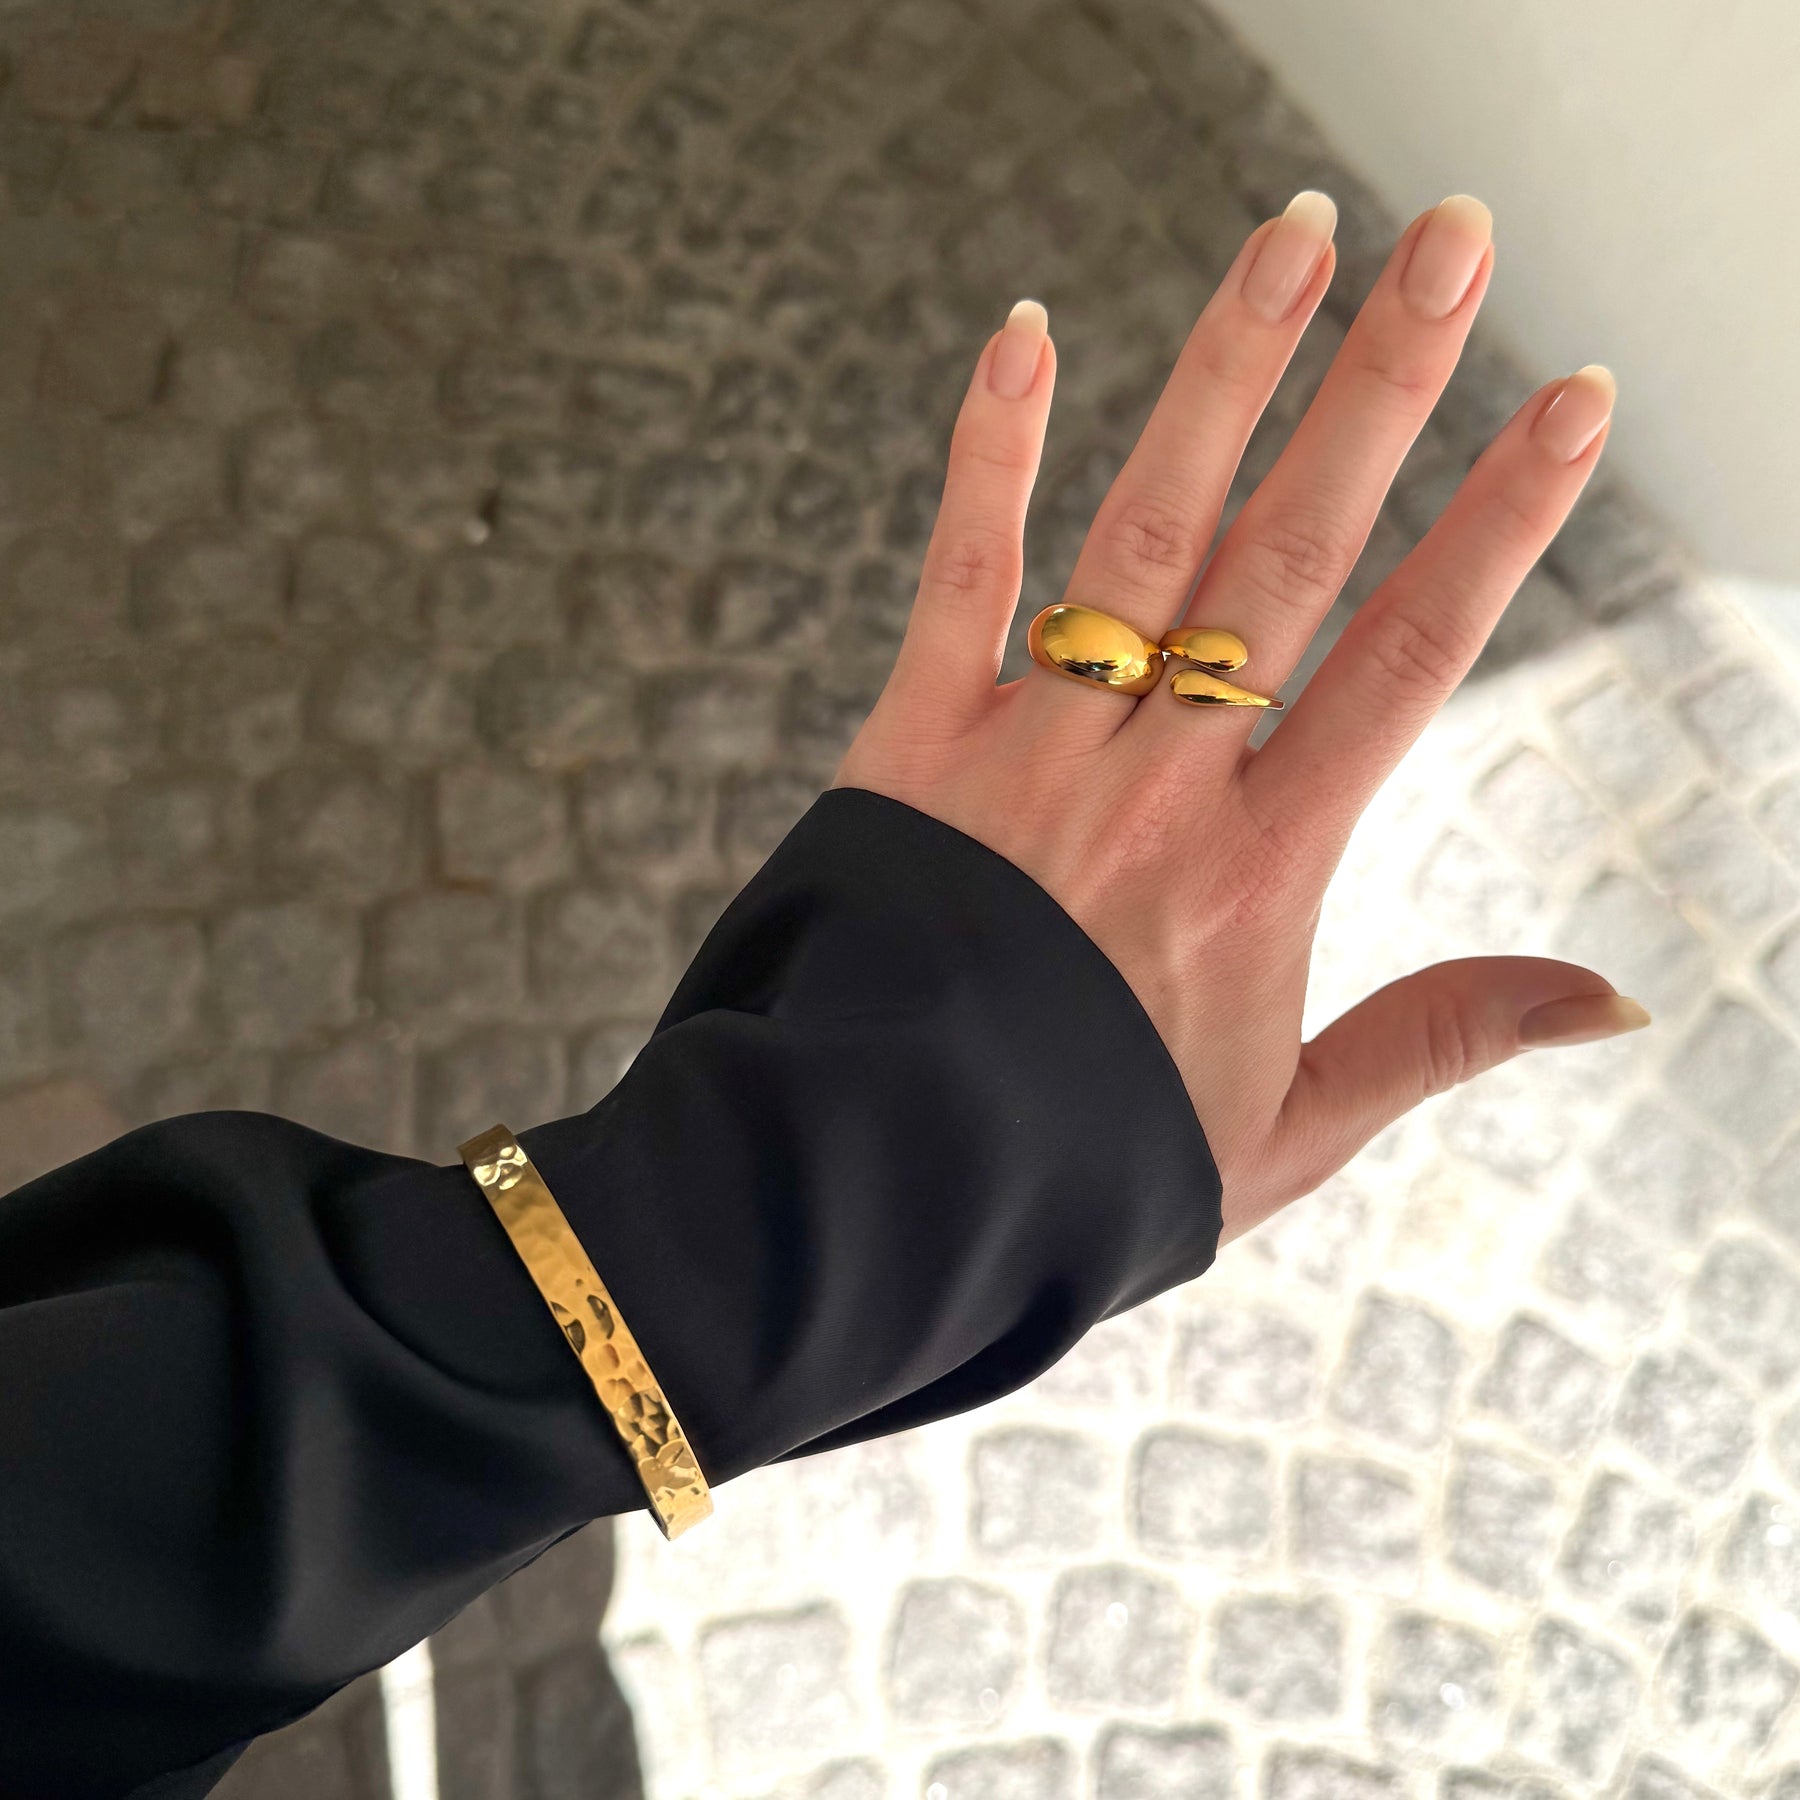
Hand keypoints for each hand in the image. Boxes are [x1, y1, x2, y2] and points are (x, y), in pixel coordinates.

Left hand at [832, 191, 1647, 1249]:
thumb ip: (1438, 1039)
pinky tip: (1023, 331)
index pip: (1409, 658)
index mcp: (1263, 870)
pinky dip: (986, 452)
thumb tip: (1613, 999)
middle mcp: (1158, 783)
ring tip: (1297, 239)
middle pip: (1293, 553)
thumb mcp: (1288, 1134)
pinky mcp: (912, 741)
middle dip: (1384, 390)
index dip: (1500, 524)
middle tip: (1453, 243)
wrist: (887, 1182)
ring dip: (1225, 376)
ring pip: (1144, 530)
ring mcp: (1031, 749)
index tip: (1573, 402)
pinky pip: (959, 574)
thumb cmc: (1088, 1161)